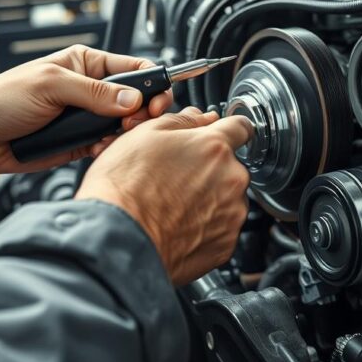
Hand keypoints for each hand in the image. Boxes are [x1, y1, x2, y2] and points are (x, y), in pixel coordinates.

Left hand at [0, 44, 172, 172]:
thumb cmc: (2, 99)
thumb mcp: (51, 86)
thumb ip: (95, 93)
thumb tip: (134, 99)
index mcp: (86, 65)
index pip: (134, 69)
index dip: (152, 84)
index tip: (157, 101)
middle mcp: (90, 90)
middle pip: (136, 100)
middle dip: (142, 113)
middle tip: (133, 123)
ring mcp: (84, 118)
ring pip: (124, 126)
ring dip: (124, 134)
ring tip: (110, 137)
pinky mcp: (78, 143)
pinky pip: (105, 147)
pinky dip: (107, 150)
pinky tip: (95, 149)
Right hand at [76, 107, 252, 285]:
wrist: (119, 239)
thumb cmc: (125, 189)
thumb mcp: (145, 135)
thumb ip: (182, 122)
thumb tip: (198, 118)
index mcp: (214, 147)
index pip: (242, 127)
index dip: (228, 130)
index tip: (221, 136)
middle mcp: (231, 179)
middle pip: (231, 166)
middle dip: (210, 169)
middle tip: (177, 178)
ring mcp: (232, 213)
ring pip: (228, 198)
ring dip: (209, 198)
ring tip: (174, 205)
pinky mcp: (226, 244)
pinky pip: (223, 228)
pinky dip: (206, 227)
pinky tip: (179, 225)